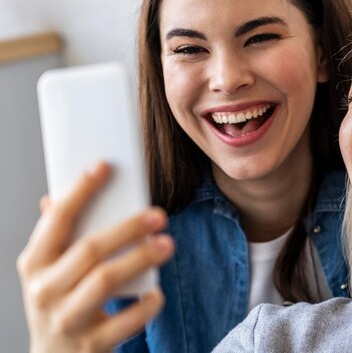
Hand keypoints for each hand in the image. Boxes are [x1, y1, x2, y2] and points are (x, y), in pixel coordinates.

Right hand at [17, 162, 174, 352]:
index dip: (80, 190)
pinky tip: (156, 293)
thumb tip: (55, 196)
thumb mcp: (48, 272)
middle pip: (89, 248)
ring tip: (167, 244)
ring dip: (141, 258)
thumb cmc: (58, 305)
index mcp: (34, 265)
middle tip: (159, 215)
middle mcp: (45, 291)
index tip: (104, 166)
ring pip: (106, 280)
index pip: (56, 220)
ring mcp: (67, 320)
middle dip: (128, 227)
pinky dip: (146, 305)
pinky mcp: (92, 345)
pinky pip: (125, 321)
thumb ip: (57, 237)